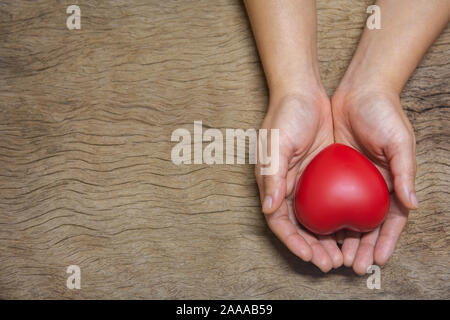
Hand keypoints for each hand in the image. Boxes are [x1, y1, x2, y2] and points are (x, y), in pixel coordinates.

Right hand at [255, 91, 342, 271]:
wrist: (304, 92)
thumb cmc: (285, 116)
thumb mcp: (276, 144)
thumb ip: (271, 176)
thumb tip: (269, 208)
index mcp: (272, 184)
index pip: (278, 221)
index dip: (291, 241)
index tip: (308, 255)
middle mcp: (287, 187)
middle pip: (298, 226)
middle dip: (311, 247)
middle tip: (329, 263)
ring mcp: (305, 182)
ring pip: (315, 219)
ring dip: (325, 239)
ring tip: (341, 254)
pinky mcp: (322, 175)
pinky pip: (329, 203)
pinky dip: (336, 219)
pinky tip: (351, 229)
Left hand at [331, 88, 417, 274]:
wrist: (358, 91)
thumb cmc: (384, 114)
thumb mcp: (399, 141)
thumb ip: (405, 172)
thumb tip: (412, 204)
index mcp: (391, 182)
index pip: (391, 220)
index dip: (386, 241)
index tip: (378, 261)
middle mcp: (371, 185)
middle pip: (367, 225)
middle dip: (362, 247)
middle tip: (353, 266)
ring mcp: (350, 180)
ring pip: (346, 218)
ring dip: (343, 239)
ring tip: (335, 258)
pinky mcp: (330, 172)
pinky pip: (327, 199)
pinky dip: (326, 218)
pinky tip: (319, 233)